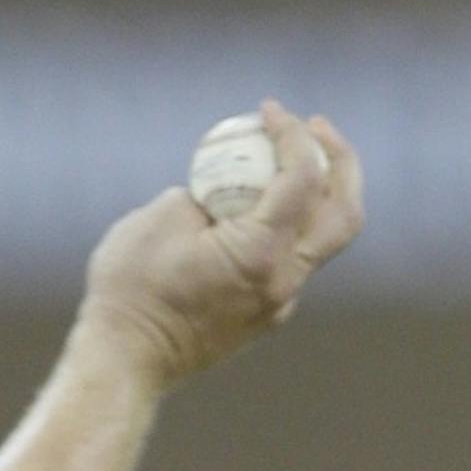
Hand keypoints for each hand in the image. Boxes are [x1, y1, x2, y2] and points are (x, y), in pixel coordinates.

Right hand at [73, 102, 363, 394]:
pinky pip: (292, 261)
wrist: (125, 361)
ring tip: (287, 160)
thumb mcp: (161, 217)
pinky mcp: (267, 316)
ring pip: (323, 240)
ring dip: (317, 194)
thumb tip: (228, 183)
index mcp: (262, 253)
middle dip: (339, 162)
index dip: (291, 132)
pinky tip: (254, 206)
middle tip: (314, 128)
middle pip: (345, 213)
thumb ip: (208, 191)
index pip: (304, 177)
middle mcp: (283, 281)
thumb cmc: (132, 289)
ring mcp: (280, 304)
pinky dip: (286, 225)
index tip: (269, 110)